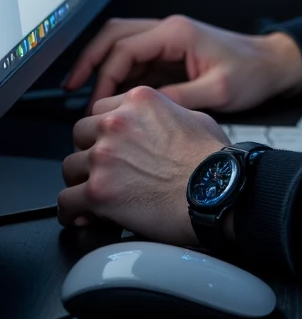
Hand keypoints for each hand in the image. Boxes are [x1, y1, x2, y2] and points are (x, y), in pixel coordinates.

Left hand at [58, 87, 228, 241]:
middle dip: (90, 153)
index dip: (104, 131)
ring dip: (81, 182)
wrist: (218, 192)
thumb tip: (159, 125)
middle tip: (104, 170)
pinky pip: (66, 202)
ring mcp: (104, 157)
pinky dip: (71, 211)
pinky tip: (80, 216)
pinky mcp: (98, 191)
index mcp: (139, 102)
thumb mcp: (195, 117)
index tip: (108, 145)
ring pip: (69, 168)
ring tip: (93, 196)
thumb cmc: (215, 161)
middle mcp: (116, 124)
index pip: (100, 111)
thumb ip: (165, 114)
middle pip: (80, 136)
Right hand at [64, 15, 301, 114]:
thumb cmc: (253, 72)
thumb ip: (181, 99)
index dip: (103, 75)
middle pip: (113, 36)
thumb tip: (146, 111)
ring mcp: (168, 42)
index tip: (95, 102)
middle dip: (90, 61)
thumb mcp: (218, 91)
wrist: (273, 65)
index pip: (125, 47)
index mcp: (177, 33)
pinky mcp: (170, 56)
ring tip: (86, 98)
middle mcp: (168, 31)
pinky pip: (135, 61)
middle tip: (72, 88)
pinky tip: (113, 101)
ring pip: (120, 46)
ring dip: (102, 68)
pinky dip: (119, 78)